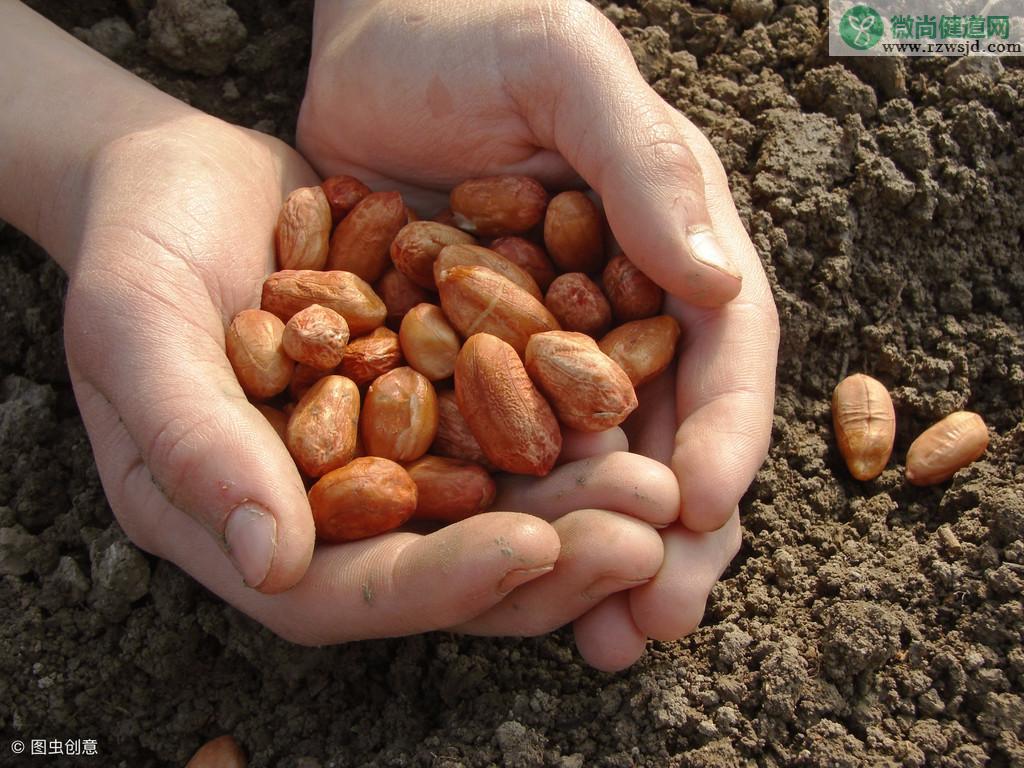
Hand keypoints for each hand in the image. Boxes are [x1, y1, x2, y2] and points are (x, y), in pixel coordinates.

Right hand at [60, 111, 682, 643]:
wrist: (181, 174)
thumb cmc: (136, 244)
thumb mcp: (137, 327)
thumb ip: (195, 442)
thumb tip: (274, 559)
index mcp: (235, 522)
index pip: (341, 590)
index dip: (439, 580)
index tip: (534, 545)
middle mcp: (315, 511)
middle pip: (435, 569)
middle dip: (543, 560)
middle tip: (642, 535)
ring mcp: (373, 460)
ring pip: (484, 511)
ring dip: (574, 507)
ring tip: (655, 486)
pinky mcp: (418, 403)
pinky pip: (498, 436)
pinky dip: (561, 434)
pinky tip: (628, 415)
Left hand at [298, 0, 778, 668]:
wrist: (376, 36)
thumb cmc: (480, 33)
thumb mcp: (570, 71)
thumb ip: (645, 167)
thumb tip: (723, 291)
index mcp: (671, 250)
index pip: (720, 357)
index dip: (723, 436)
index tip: (704, 508)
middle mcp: (619, 314)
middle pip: (661, 437)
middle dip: (667, 534)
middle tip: (656, 621)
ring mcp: (540, 350)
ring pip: (582, 469)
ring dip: (591, 555)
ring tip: (594, 640)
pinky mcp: (463, 369)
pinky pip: (490, 456)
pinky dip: (502, 522)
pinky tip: (495, 583)